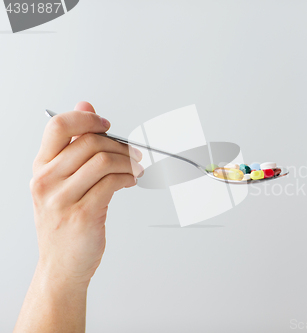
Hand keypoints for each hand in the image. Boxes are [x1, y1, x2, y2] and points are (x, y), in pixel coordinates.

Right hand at [30, 102, 143, 283]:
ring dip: (127, 162)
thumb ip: (72, 145)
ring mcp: (63, 199)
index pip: (57, 126)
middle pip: (89, 142)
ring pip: (103, 161)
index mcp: (41, 168)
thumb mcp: (61, 183)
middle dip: (120, 145)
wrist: (60, 266)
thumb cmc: (63, 223)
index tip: (105, 124)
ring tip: (136, 169)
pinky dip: (128, 177)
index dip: (86, 119)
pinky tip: (131, 181)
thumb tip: (85, 106)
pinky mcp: (83, 214)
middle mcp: (46, 181)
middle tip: (134, 153)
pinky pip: (112, 183)